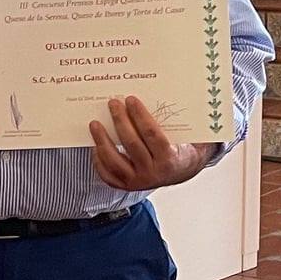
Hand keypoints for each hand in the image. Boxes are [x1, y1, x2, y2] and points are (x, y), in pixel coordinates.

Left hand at [89, 96, 213, 190]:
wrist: (181, 172)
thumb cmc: (181, 148)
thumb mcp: (186, 135)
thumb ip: (175, 120)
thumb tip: (161, 93)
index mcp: (169, 159)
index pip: (151, 134)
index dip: (140, 115)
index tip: (131, 99)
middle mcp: (153, 173)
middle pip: (131, 144)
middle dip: (120, 120)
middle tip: (113, 103)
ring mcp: (137, 182)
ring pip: (114, 160)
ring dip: (102, 140)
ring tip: (94, 124)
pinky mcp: (125, 186)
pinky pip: (107, 174)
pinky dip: (99, 159)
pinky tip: (95, 145)